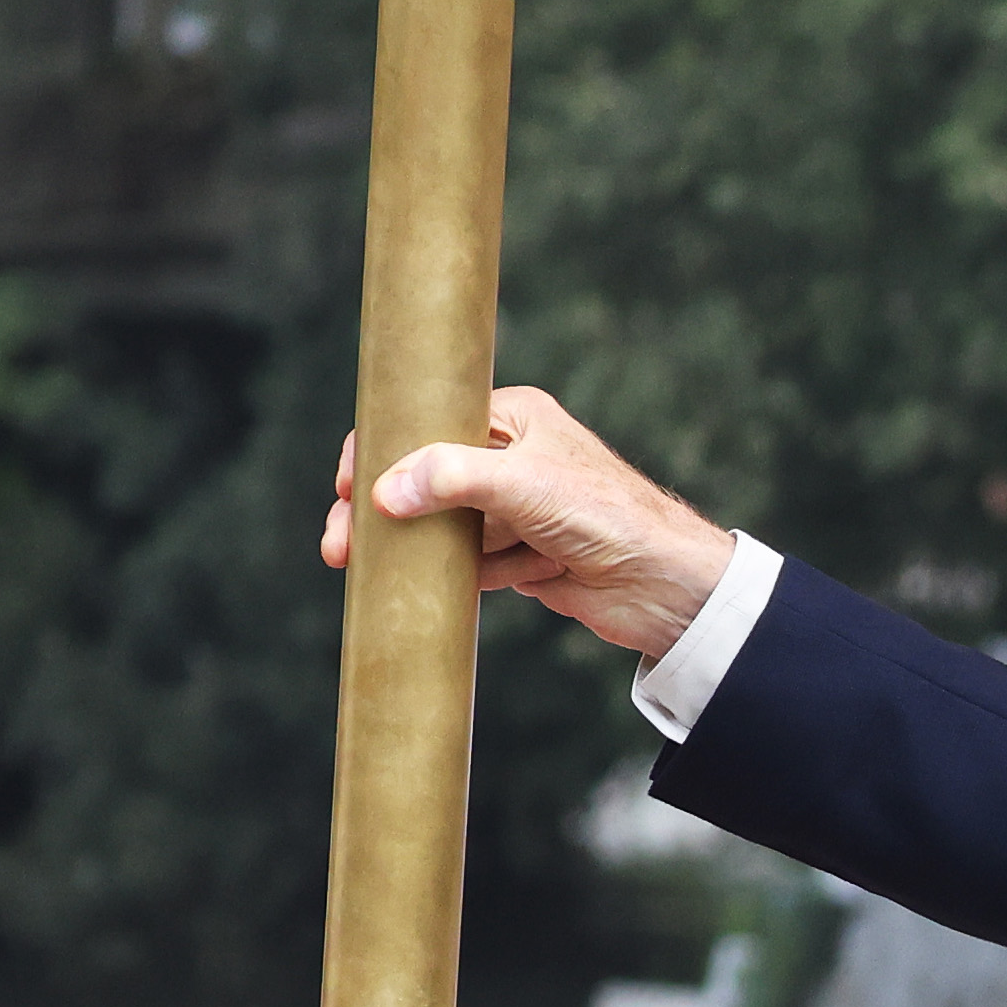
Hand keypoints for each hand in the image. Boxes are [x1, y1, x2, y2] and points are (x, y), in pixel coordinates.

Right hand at [320, 385, 737, 664]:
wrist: (665, 588)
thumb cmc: (608, 517)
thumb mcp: (523, 484)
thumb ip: (450, 478)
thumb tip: (384, 492)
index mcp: (514, 419)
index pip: (426, 424)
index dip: (378, 453)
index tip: (344, 489)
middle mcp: (514, 458)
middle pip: (425, 479)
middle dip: (381, 511)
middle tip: (340, 546)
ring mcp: (518, 510)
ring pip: (444, 525)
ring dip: (411, 546)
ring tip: (365, 567)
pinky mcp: (525, 557)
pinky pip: (470, 563)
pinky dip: (452, 573)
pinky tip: (420, 584)